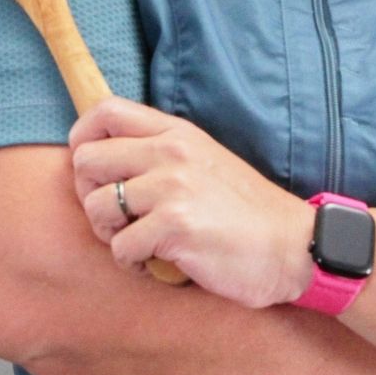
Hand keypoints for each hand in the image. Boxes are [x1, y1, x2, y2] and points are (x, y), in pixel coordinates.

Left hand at [69, 96, 314, 308]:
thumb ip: (161, 153)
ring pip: (96, 206)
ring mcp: (172, 189)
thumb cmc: (245, 212)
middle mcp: (170, 153)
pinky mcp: (175, 227)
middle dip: (90, 194)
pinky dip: (131, 263)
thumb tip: (105, 160)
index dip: (82, 139)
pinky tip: (157, 263)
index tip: (95, 172)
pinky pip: (119, 247)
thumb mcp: (204, 161)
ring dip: (110, 234)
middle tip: (117, 217)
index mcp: (176, 133)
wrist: (293, 247)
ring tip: (140, 242)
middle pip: (86, 160)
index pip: (105, 110)